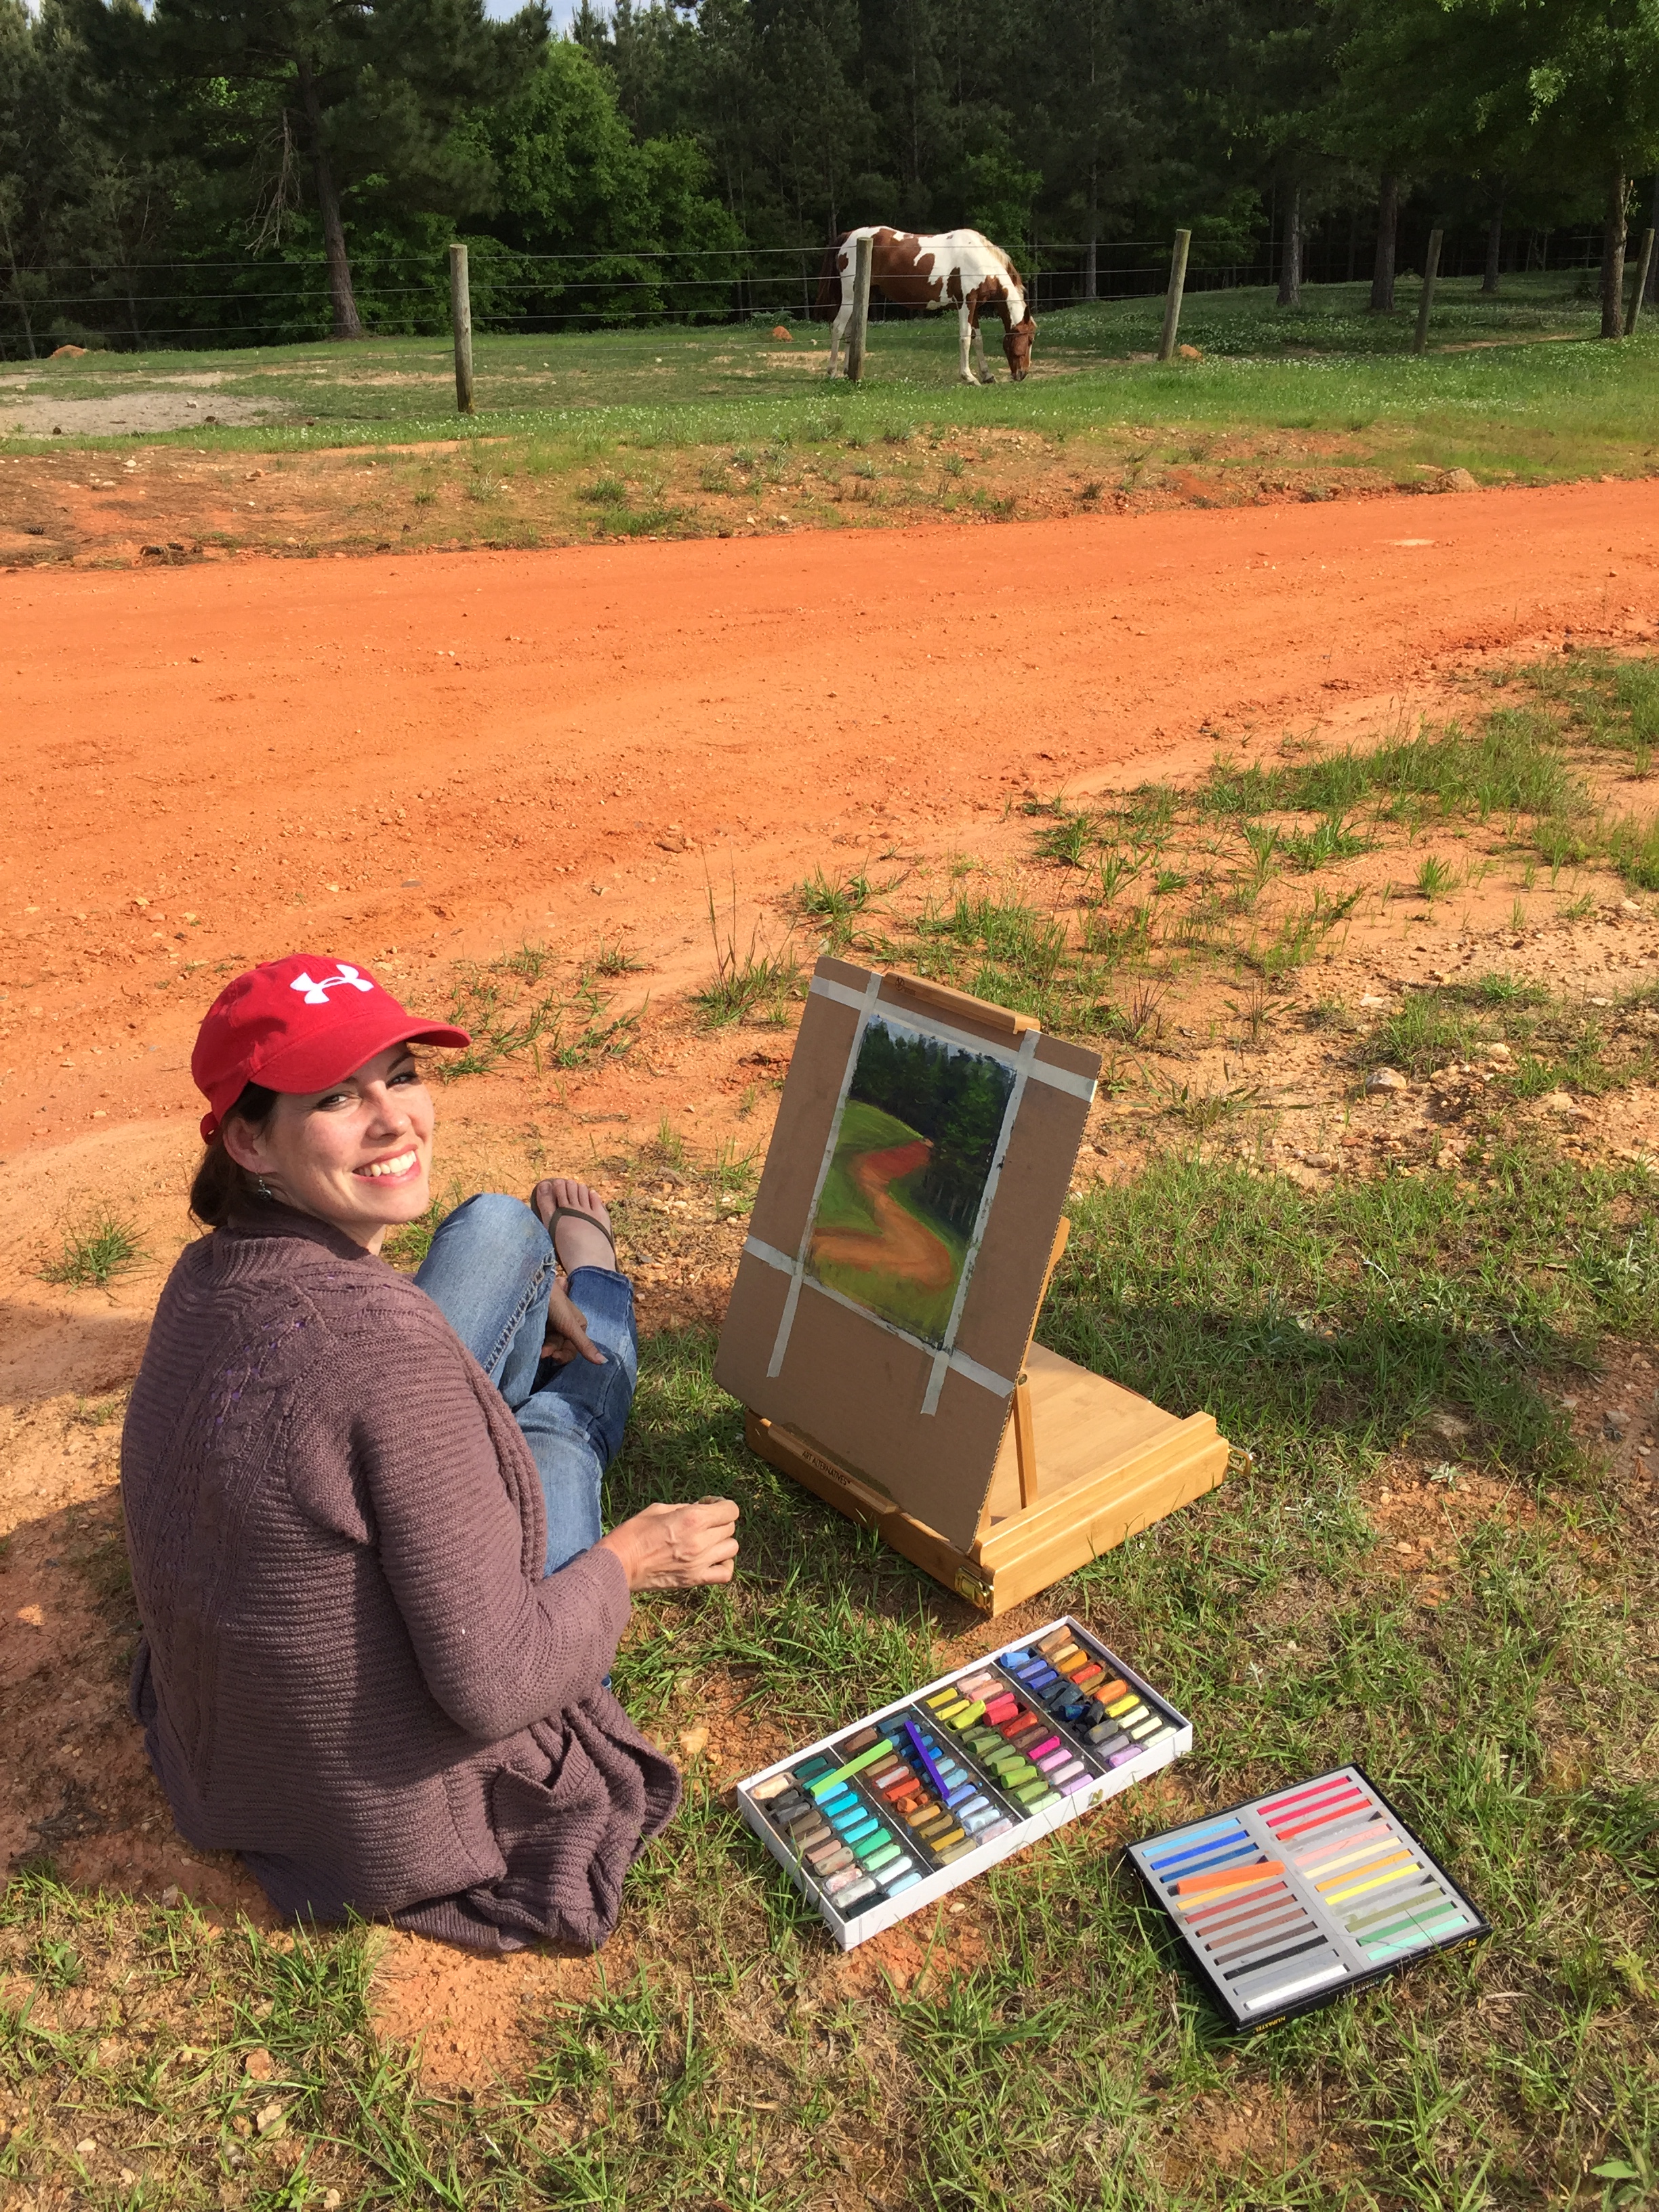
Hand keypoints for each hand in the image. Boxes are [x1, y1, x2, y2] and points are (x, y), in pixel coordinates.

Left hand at [542, 1275, 605, 1366]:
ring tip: (536, 1349)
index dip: (564, 1355)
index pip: (573, 1349)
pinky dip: (537, 1342)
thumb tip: (604, 1362)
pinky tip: (532, 1343)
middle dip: (551, 1351)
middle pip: (560, 1347)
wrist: (533, 1286)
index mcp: (578, 1325)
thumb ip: (585, 1345)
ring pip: (549, 1344)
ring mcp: (552, 1324)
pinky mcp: (540, 1323)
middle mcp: (567, 1326)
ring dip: (543, 1348)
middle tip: (542, 1353)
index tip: (554, 1356)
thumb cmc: (555, 1303)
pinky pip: (540, 1338)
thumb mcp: (570, 1325)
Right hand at [598, 1498, 739, 1591]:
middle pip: (730, 1527)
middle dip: (720, 1521)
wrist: (619, 1564)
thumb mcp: (658, 1509)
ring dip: (723, 1541)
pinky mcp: (694, 1580)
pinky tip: (714, 1559)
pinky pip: (725, 1574)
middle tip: (704, 1522)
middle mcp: (701, 1540)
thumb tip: (700, 1510)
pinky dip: (725, 1565)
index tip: (708, 1505)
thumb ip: (684, 1508)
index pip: (730, 1510)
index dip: (722, 1505)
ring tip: (709, 1540)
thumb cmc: (633, 1533)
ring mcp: (699, 1562)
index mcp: (692, 1519)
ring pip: (732, 1548)